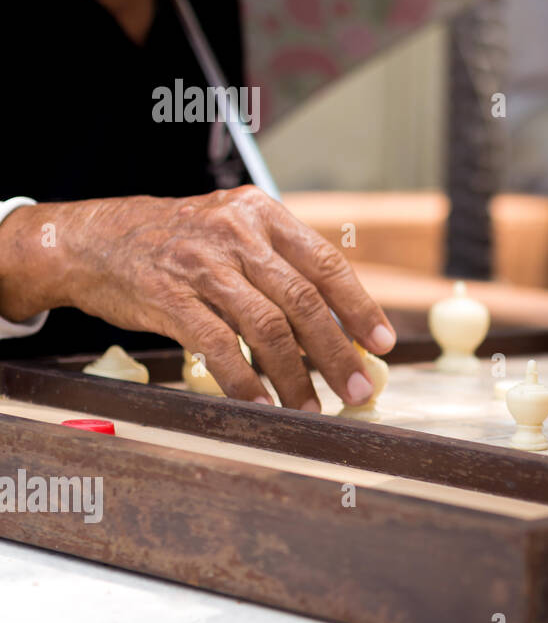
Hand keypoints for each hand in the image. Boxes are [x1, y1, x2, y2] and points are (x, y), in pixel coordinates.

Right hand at [0, 186, 394, 408]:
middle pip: (304, 301)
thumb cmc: (174, 242)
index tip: (383, 343)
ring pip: (267, 328)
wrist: (90, 239)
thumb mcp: (231, 230)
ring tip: (312, 408)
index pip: (326, 264)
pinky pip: (219, 346)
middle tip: (359, 389)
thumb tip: (335, 324)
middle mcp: (236, 234)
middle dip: (337, 352)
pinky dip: (245, 381)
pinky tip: (261, 405)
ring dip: (295, 376)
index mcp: (262, 215)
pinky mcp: (169, 298)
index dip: (359, 308)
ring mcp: (202, 265)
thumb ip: (277, 265)